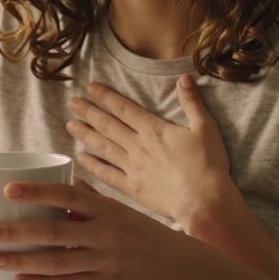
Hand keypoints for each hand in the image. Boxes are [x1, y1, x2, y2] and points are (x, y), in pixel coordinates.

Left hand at [0, 182, 200, 279]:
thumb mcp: (122, 209)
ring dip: (22, 260)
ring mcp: (106, 259)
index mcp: (106, 208)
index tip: (7, 190)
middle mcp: (104, 231)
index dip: (37, 191)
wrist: (183, 264)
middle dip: (16, 231)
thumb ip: (92, 198)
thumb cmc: (147, 234)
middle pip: (53, 229)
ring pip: (57, 260)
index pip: (67, 194)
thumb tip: (67, 179)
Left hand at [65, 75, 232, 226]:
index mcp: (154, 129)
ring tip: (70, 125)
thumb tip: (184, 77)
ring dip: (86, 134)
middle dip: (88, 111)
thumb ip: (191, 102)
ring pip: (103, 147)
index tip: (90, 87)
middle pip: (107, 125)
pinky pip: (107, 174)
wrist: (204, 202)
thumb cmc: (208, 165)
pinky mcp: (132, 188)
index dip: (105, 96)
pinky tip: (81, 159)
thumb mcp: (205, 128)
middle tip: (72, 102)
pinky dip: (93, 166)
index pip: (123, 108)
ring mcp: (133, 168)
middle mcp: (138, 146)